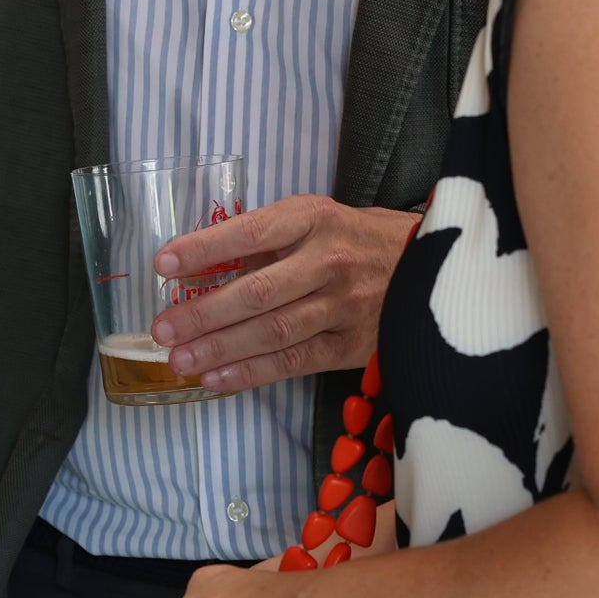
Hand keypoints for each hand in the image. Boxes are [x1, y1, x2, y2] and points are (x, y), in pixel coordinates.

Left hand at [152, 196, 415, 395]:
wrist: (435, 266)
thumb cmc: (360, 238)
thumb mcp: (318, 218)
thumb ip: (268, 242)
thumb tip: (202, 268)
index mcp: (315, 218)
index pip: (252, 233)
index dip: (206, 249)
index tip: (164, 264)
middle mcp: (329, 261)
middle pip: (258, 292)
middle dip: (204, 313)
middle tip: (163, 330)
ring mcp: (343, 306)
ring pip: (273, 332)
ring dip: (221, 349)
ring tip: (180, 361)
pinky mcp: (352, 345)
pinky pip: (294, 363)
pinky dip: (252, 373)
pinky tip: (217, 379)